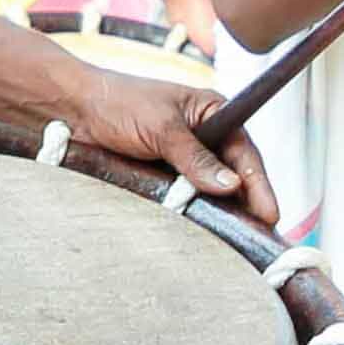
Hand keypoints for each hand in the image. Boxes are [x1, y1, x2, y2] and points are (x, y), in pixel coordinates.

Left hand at [64, 61, 272, 227]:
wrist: (73, 109)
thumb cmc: (118, 103)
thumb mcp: (161, 128)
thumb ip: (195, 157)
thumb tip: (231, 185)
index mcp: (213, 113)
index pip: (246, 153)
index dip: (259, 184)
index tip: (270, 213)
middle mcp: (205, 136)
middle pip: (235, 175)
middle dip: (249, 204)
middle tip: (262, 235)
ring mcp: (185, 159)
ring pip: (213, 191)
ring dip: (224, 212)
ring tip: (242, 241)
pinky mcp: (165, 177)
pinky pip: (188, 199)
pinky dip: (197, 214)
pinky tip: (208, 233)